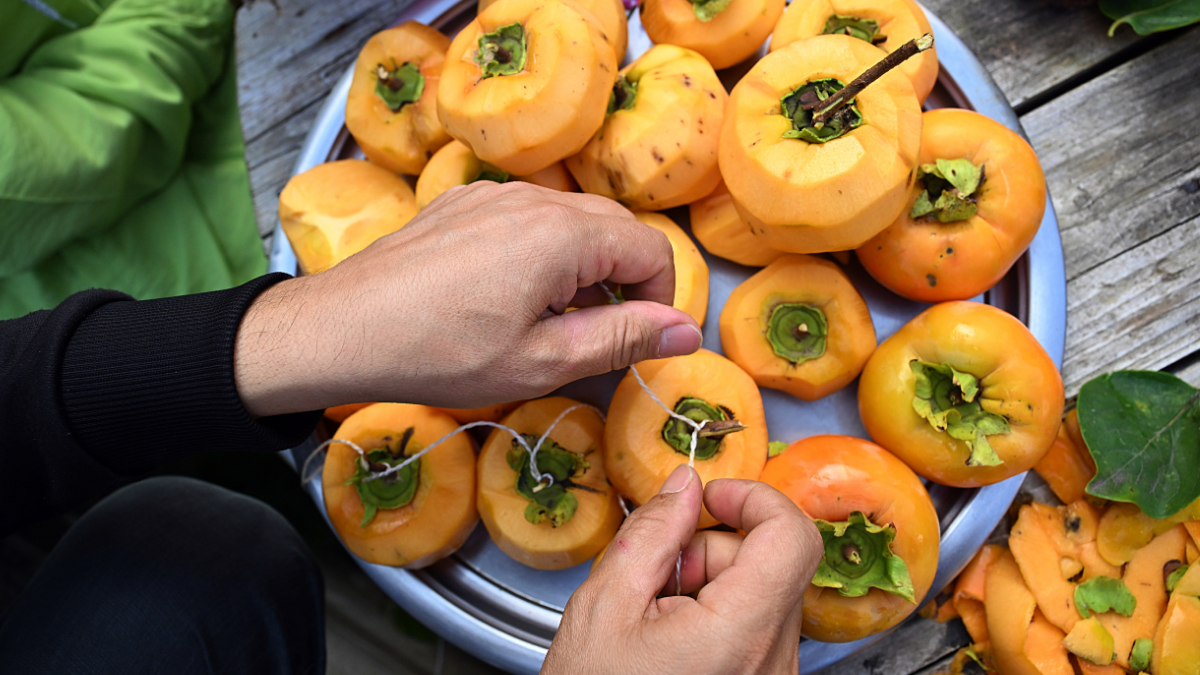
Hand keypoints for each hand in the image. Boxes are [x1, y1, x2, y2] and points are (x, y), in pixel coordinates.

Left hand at [233, 181, 702, 416]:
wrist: (340, 329)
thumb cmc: (439, 353)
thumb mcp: (542, 360)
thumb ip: (622, 339)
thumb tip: (687, 331)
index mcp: (563, 233)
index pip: (652, 248)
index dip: (659, 299)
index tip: (638, 342)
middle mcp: (533, 199)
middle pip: (614, 228)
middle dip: (622, 283)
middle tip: (596, 340)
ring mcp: (492, 195)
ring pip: (570, 222)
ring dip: (581, 270)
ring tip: (548, 326)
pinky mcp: (461, 204)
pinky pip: (526, 219)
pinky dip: (540, 254)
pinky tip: (506, 300)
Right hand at [545, 466, 822, 674]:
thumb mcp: (605, 605)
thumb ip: (652, 533)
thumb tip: (684, 484)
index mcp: (739, 634)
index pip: (792, 535)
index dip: (753, 497)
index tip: (712, 498)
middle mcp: (773, 661)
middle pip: (772, 561)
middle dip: (714, 548)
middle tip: (659, 577)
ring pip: (765, 591)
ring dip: (713, 583)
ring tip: (660, 618)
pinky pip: (759, 625)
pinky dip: (720, 614)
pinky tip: (675, 638)